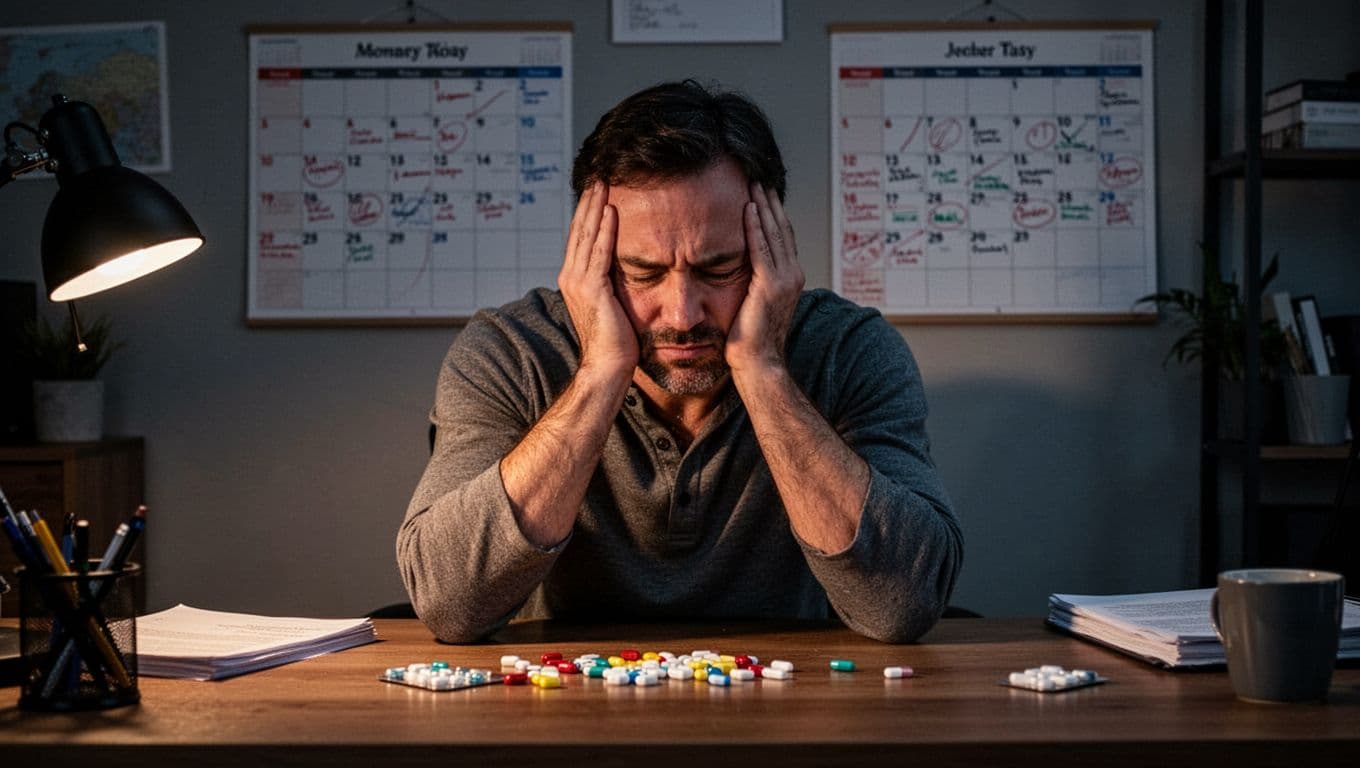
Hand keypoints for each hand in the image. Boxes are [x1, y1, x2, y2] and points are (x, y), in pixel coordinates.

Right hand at [558, 182, 637, 381]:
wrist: (608, 367)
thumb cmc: (616, 342)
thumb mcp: (611, 304)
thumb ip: (610, 283)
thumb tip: (622, 267)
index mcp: (574, 279)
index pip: (581, 236)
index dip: (588, 210)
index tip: (598, 187)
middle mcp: (571, 277)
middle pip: (580, 229)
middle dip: (590, 200)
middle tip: (599, 173)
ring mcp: (579, 282)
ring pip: (587, 235)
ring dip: (596, 206)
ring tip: (604, 182)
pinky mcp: (593, 290)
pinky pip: (600, 253)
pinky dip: (605, 230)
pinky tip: (612, 210)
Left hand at [726, 183, 804, 374]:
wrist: (758, 364)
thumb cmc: (749, 342)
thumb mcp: (753, 305)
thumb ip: (753, 284)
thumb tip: (737, 271)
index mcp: (790, 279)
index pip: (781, 238)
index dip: (773, 213)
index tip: (762, 192)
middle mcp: (793, 275)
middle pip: (781, 228)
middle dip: (770, 202)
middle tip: (758, 177)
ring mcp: (785, 279)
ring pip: (773, 232)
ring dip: (763, 206)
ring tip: (753, 183)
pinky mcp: (770, 284)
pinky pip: (761, 247)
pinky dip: (754, 226)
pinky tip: (747, 207)